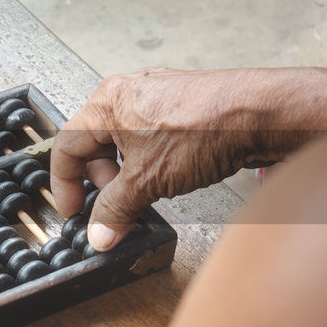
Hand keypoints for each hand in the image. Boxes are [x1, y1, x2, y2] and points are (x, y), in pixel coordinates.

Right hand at [50, 65, 326, 250]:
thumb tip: (99, 233)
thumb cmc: (203, 131)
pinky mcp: (181, 104)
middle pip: (94, 142)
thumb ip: (116, 209)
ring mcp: (156, 95)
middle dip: (100, 179)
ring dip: (125, 172)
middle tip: (113, 206)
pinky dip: (146, 160)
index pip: (67, 146)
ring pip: (123, 139)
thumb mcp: (147, 180)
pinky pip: (148, 135)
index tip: (73, 211)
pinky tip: (164, 177)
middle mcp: (128, 92)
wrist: (261, 114)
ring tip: (141, 193)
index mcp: (107, 102)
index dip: (65, 184)